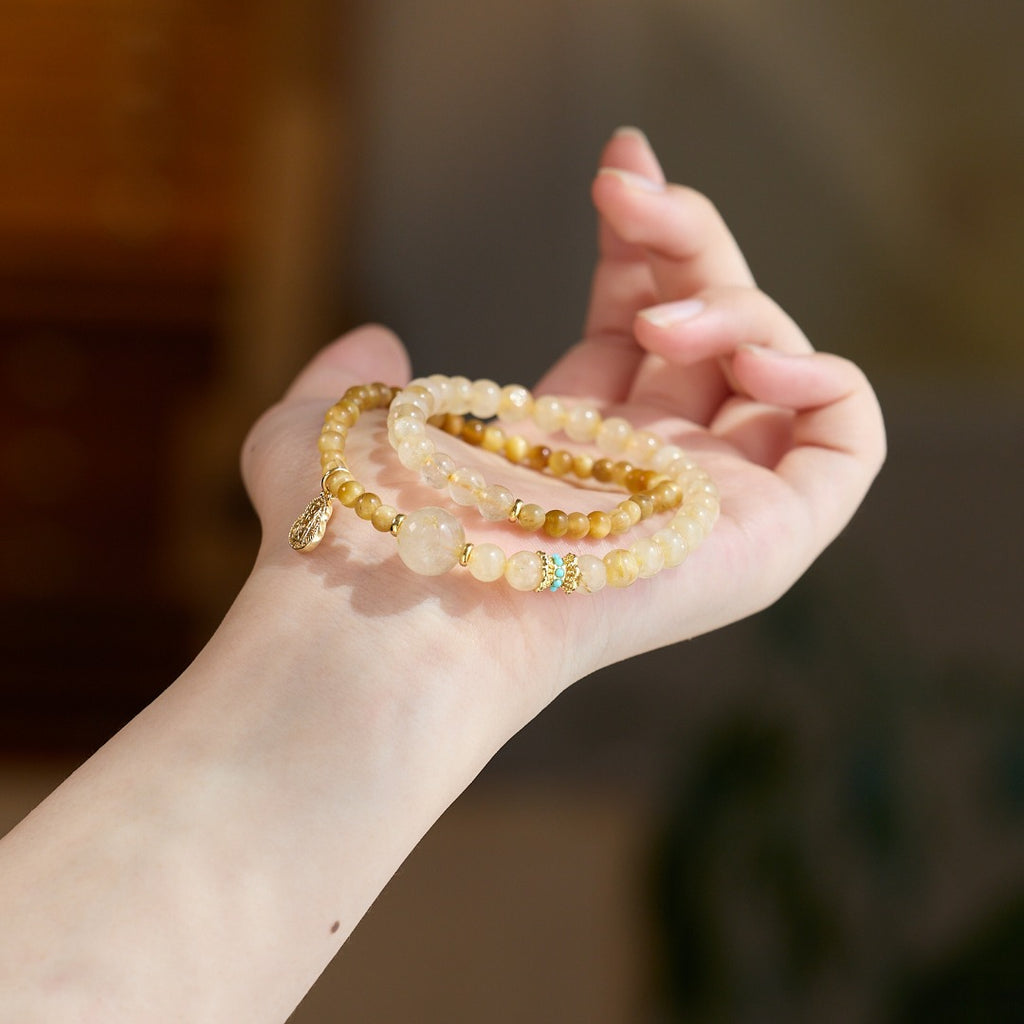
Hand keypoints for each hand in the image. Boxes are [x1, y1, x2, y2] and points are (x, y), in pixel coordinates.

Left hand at [242, 127, 884, 696]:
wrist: (393, 611)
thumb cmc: (356, 530)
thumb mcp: (326, 426)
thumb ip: (344, 377)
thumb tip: (377, 342)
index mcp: (569, 446)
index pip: (635, 325)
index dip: (638, 243)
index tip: (614, 166)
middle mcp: (645, 475)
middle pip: (710, 326)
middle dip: (684, 238)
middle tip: (624, 190)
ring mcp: (711, 509)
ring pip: (777, 365)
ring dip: (736, 301)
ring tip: (660, 321)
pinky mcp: (769, 540)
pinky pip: (847, 441)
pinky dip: (825, 374)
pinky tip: (752, 354)